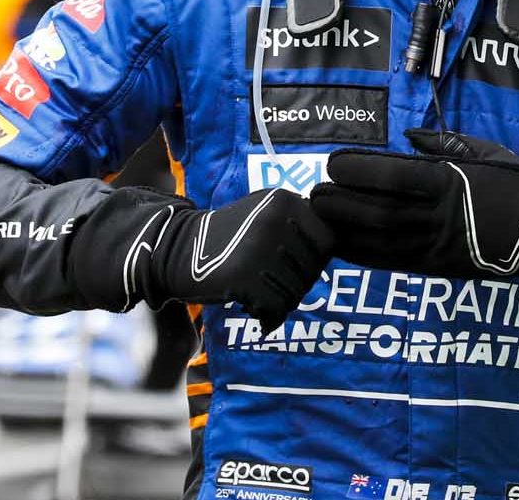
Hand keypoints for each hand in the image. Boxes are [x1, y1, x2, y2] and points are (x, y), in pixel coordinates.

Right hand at [127, 189, 333, 331]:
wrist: (177, 250)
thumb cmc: (229, 237)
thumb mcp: (266, 212)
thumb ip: (301, 224)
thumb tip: (340, 244)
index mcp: (285, 200)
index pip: (329, 241)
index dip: (314, 260)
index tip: (291, 265)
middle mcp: (275, 220)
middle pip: (312, 270)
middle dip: (294, 284)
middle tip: (265, 281)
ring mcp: (259, 247)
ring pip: (295, 293)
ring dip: (278, 301)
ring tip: (254, 291)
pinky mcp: (243, 275)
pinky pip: (275, 309)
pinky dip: (265, 316)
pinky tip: (248, 305)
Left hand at [312, 131, 518, 314]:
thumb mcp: (487, 152)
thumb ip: (444, 145)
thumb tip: (409, 139)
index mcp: (450, 180)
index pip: (391, 176)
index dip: (356, 171)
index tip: (332, 164)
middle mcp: (439, 215)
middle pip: (377, 211)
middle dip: (340, 203)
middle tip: (314, 193)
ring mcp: (440, 245)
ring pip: (381, 241)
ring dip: (344, 231)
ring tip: (319, 221)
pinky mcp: (442, 268)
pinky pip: (395, 262)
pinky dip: (365, 256)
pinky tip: (344, 249)